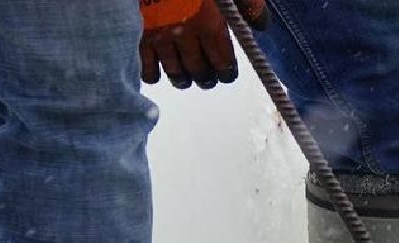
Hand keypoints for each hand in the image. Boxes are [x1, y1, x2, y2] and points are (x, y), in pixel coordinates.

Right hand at [140, 0, 268, 90]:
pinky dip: (152, 74)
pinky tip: (157, 70)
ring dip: (183, 79)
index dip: (227, 72)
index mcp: (209, 23)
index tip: (227, 73)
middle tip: (207, 78)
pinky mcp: (137, 33)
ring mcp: (158, 35)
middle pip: (199, 71)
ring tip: (186, 78)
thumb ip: (247, 4)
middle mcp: (184, 35)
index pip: (223, 63)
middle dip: (206, 78)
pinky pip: (145, 66)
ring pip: (174, 72)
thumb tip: (261, 25)